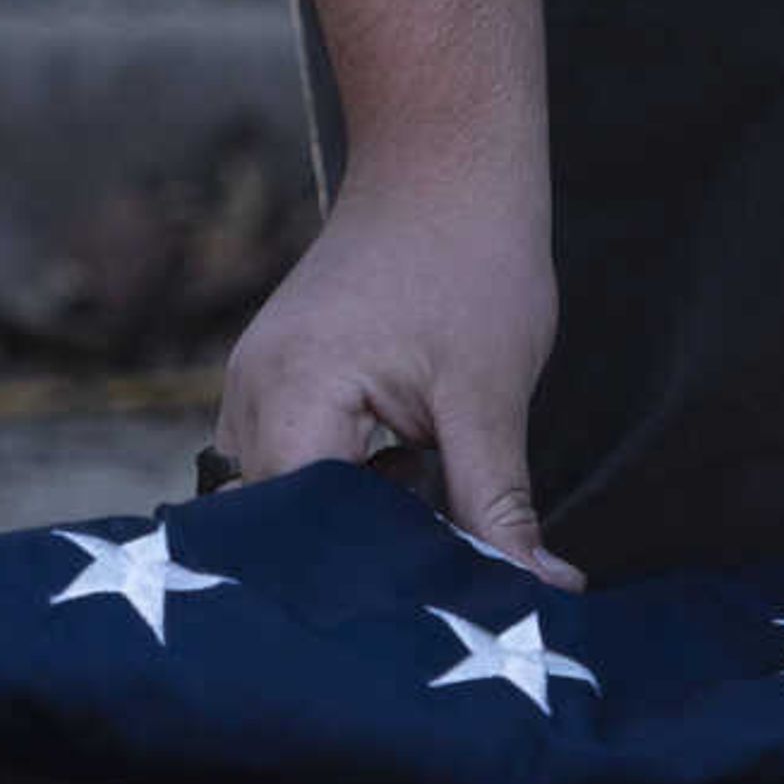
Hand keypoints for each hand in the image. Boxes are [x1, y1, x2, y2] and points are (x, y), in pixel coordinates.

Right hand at [212, 151, 581, 589]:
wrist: (447, 159)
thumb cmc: (472, 257)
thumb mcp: (490, 396)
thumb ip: (496, 505)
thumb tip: (534, 593)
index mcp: (291, 397)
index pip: (299, 536)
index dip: (360, 586)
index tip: (423, 624)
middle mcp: (249, 395)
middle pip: (275, 530)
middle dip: (345, 569)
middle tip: (426, 605)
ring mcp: (254, 384)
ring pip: (279, 502)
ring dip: (342, 530)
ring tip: (419, 553)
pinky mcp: (278, 378)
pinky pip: (289, 463)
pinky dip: (339, 492)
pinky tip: (401, 497)